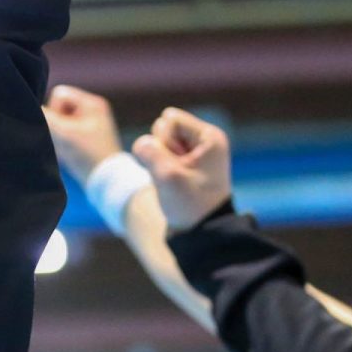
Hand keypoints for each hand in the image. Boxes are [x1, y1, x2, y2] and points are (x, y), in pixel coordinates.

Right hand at [43, 85, 124, 184]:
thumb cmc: (88, 156)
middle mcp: (92, 110)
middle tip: (66, 142)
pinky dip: (63, 144)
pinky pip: (64, 134)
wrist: (106, 182)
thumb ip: (46, 118)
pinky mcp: (85, 138)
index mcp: (92, 103)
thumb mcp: (64, 134)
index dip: (54, 111)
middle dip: (56, 125)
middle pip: (58, 108)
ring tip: (68, 150)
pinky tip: (69, 155)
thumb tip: (30, 108)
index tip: (64, 131)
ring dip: (59, 136)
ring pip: (59, 122)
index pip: (59, 94)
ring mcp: (90, 124)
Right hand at [132, 108, 231, 230]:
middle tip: (176, 174)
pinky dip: (160, 168)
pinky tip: (171, 183)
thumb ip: (150, 152)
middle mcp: (204, 140)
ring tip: (174, 180)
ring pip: (160, 142)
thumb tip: (142, 142)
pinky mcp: (185, 164)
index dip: (164, 141)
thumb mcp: (168, 177)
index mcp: (209, 137)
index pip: (170, 119)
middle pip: (164, 127)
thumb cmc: (190, 204)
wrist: (201, 232)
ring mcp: (194, 152)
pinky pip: (161, 155)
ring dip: (159, 161)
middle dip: (161, 150)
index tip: (178, 165)